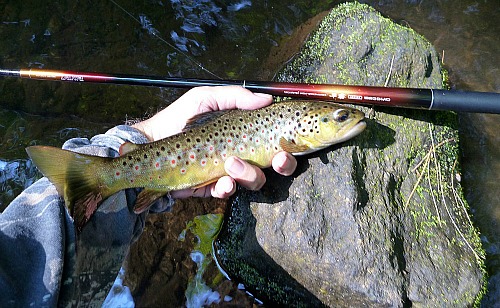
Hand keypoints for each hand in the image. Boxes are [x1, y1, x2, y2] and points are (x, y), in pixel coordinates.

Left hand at [132, 86, 296, 197]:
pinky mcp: (212, 187)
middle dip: (283, 164)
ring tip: (231, 162)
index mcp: (245, 133)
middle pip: (275, 165)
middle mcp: (243, 153)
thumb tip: (267, 98)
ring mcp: (228, 172)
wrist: (150, 142)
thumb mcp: (206, 98)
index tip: (289, 144)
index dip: (288, 145)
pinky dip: (228, 187)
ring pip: (254, 180)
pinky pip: (228, 192)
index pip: (275, 140)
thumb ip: (234, 96)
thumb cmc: (179, 117)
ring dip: (249, 173)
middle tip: (278, 159)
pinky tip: (222, 181)